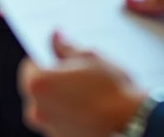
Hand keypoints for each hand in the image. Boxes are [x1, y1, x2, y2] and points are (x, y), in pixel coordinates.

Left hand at [18, 34, 144, 136]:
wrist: (133, 124)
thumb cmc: (112, 91)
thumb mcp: (90, 57)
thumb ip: (66, 46)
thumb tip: (55, 37)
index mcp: (38, 84)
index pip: (30, 63)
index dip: (47, 58)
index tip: (60, 58)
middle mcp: (36, 109)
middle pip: (38, 87)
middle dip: (53, 80)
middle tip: (78, 75)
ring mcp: (48, 128)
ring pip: (48, 106)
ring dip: (61, 98)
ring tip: (87, 94)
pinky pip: (60, 121)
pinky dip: (69, 115)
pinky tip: (89, 109)